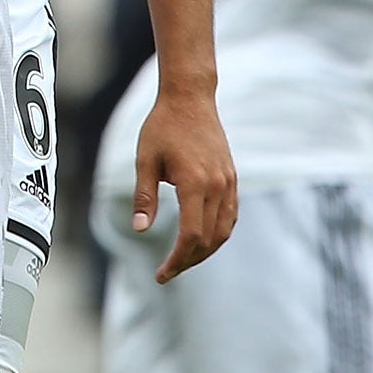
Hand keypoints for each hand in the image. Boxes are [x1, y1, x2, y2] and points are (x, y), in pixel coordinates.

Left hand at [133, 84, 236, 281]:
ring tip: (183, 260)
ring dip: (206, 250)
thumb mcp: (145, 159)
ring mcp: (229, 182)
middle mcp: (217, 186)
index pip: (191, 235)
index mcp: (194, 183)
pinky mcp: (232, 178)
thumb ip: (144, 196)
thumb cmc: (161, 126)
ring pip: (224, 230)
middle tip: (168, 271)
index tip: (162, 273)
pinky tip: (202, 239)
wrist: (190, 99)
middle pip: (209, 239)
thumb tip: (140, 230)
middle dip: (189, 260)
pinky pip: (230, 215)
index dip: (178, 258)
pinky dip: (218, 233)